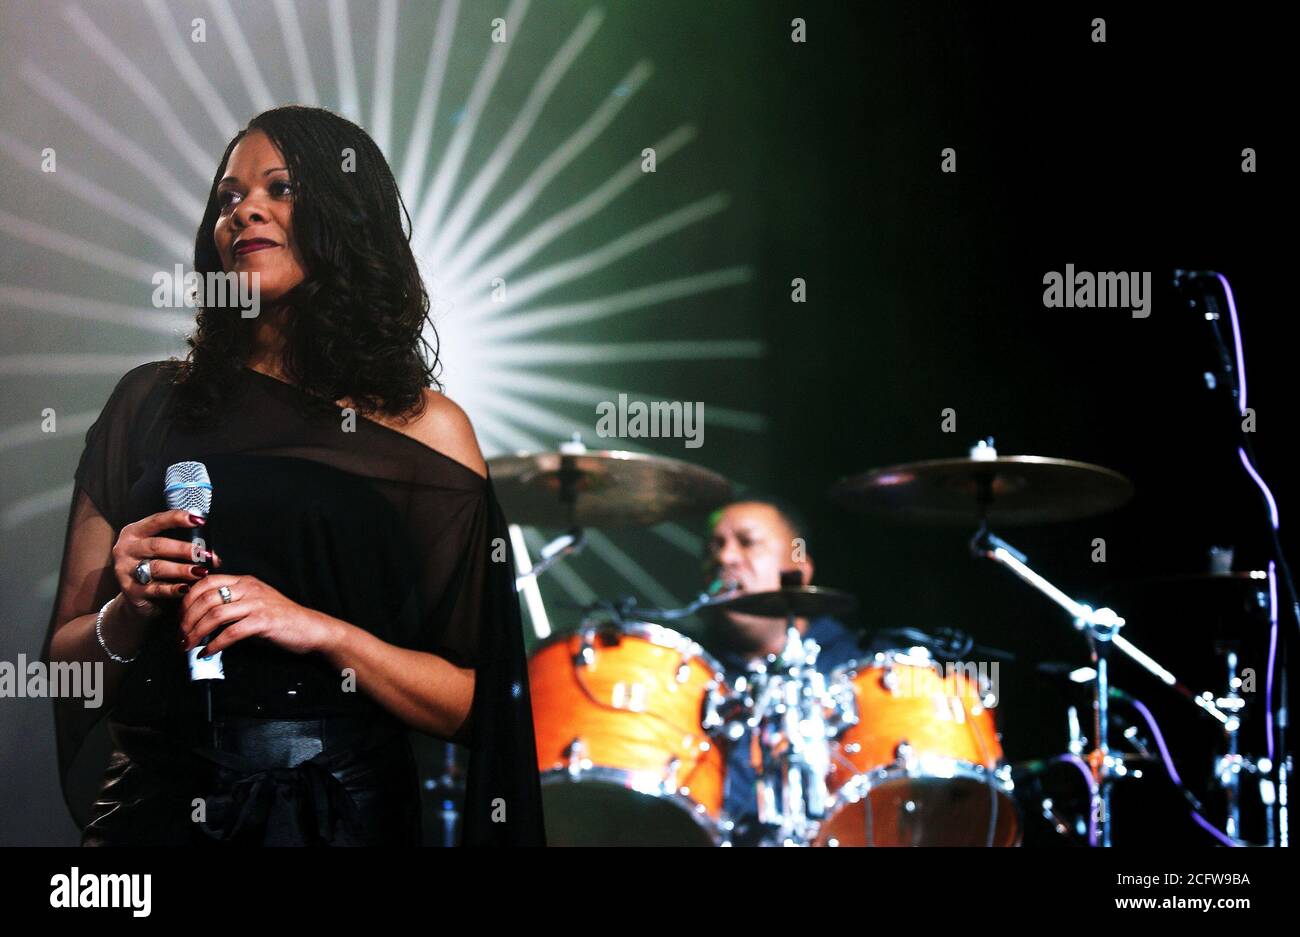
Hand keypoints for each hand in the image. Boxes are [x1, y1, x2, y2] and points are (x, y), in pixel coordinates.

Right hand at [113, 509, 222, 619]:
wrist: (134, 596)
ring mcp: (125, 570)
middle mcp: (126, 548)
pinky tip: (187, 588)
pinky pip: (156, 589)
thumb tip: (212, 554)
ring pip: (157, 567)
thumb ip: (181, 547)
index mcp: (135, 532)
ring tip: (201, 572)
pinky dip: (173, 589)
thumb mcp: (163, 552)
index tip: (198, 520)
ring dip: (182, 569)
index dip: (177, 518)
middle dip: (183, 549)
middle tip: (204, 553)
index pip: (156, 521)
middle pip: (157, 545)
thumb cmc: (155, 566)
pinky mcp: (130, 590)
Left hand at [178, 574, 337, 656]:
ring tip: (189, 646)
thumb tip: (201, 619)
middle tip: (180, 636)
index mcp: (245, 581)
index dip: (187, 599)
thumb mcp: (255, 604)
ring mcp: (257, 604)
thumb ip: (232, 606)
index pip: (206, 582)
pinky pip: (231, 632)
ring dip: (196, 632)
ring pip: (215, 615)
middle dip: (187, 619)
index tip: (180, 617)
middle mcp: (249, 589)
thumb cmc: (281, 620)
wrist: (311, 628)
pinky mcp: (263, 621)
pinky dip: (215, 644)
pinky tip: (208, 652)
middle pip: (206, 599)